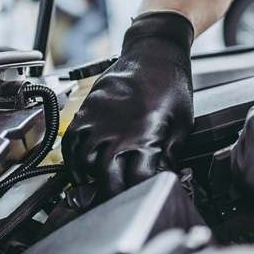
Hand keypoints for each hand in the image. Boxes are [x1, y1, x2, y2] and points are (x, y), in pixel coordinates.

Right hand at [62, 11, 194, 199]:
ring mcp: (98, 119)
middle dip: (112, 195)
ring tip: (100, 188)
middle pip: (107, 178)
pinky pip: (71, 142)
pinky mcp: (87, 110)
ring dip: (91, 180)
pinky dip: (72, 161)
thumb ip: (171, 153)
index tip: (145, 195)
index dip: (141, 193)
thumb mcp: (182, 122)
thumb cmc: (171, 83)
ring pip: (84, 163)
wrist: (154, 51)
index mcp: (146, 135)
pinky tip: (81, 171)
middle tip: (118, 202)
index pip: (137, 180)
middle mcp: (118, 130)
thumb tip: (165, 176)